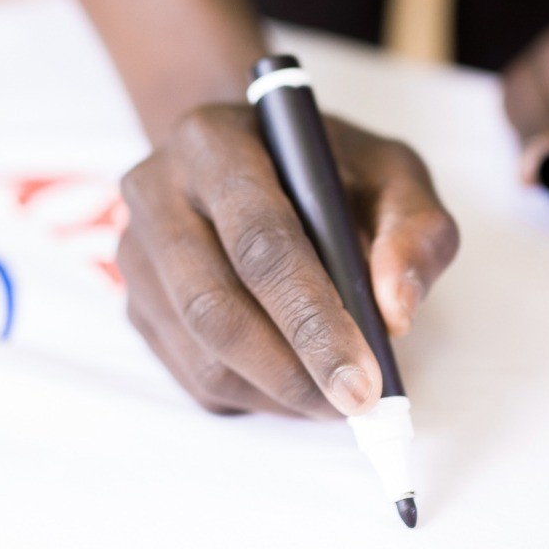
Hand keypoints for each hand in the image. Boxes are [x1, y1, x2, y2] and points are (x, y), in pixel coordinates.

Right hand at [117, 107, 458, 418]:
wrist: (248, 156)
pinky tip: (295, 384)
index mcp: (213, 143)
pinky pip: (189, 374)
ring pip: (197, 352)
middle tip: (352, 405)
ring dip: (274, 392)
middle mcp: (155, 194)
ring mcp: (135, 254)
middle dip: (290, 370)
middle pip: (212, 305)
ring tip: (333, 397)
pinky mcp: (135, 303)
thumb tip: (396, 314)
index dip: (312, 318)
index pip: (259, 241)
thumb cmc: (325, 168)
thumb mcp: (389, 172)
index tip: (365, 379)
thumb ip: (413, 231)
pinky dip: (252, 397)